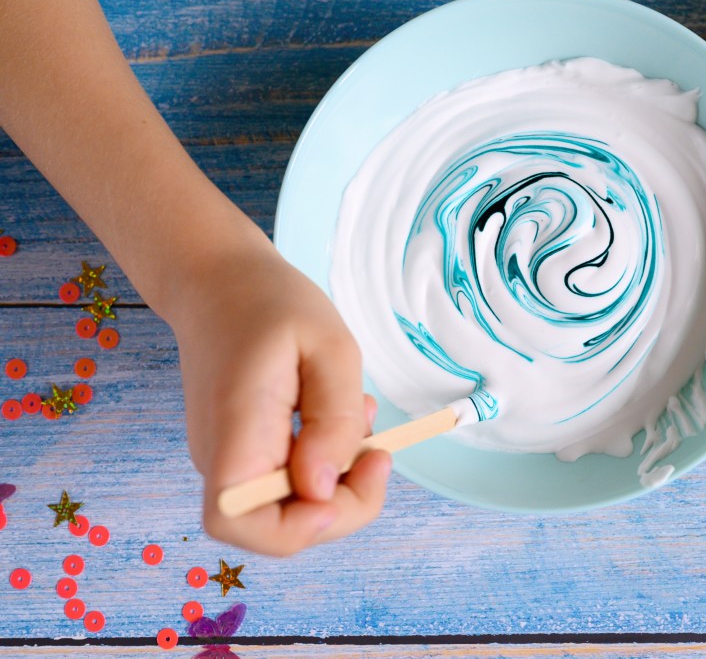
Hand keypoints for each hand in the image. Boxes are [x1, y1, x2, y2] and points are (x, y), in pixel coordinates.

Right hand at [170, 244, 390, 555]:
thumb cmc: (271, 304)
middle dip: (344, 505)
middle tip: (380, 451)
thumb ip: (333, 419)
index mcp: (236, 429)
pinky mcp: (245, 453)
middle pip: (277, 528)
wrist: (218, 282)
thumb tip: (322, 487)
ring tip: (360, 415)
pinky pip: (290, 480)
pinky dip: (328, 462)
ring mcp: (231, 460)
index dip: (296, 528)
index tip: (342, 485)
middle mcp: (222, 458)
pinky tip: (341, 414)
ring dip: (341, 480)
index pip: (238, 521)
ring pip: (291, 508)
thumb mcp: (329, 346)